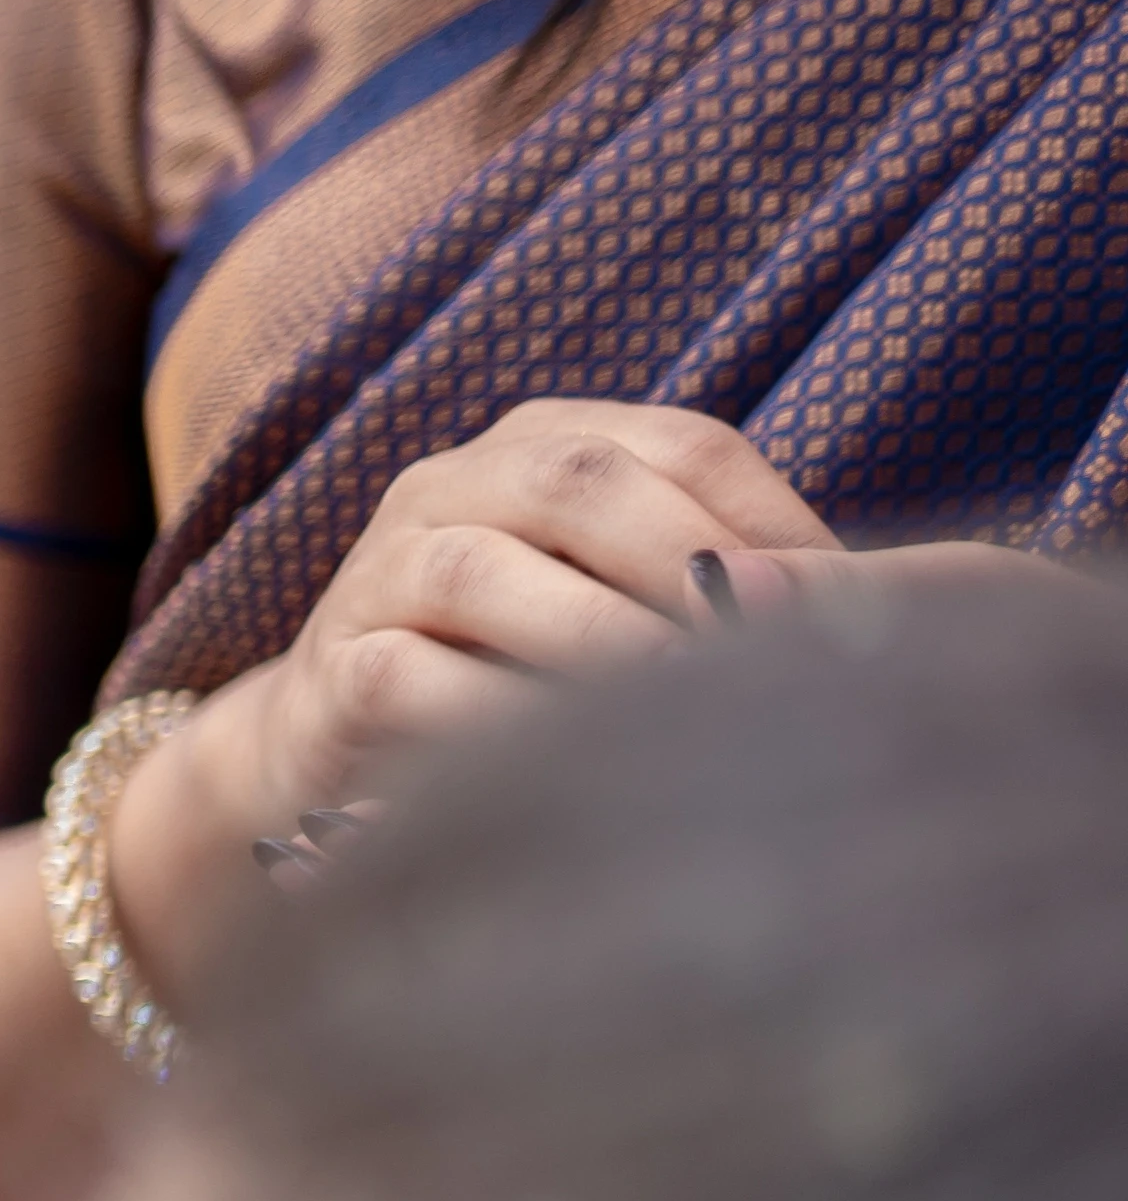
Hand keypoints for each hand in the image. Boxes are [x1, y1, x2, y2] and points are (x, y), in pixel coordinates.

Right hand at [156, 400, 837, 885]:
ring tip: (678, 702)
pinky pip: (410, 678)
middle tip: (768, 643)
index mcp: (543, 444)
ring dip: (596, 637)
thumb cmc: (521, 670)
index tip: (846, 609)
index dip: (772, 517)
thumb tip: (865, 614)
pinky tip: (564, 757)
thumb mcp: (624, 605)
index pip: (681, 443)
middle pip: (580, 481)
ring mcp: (383, 570)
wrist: (334, 737)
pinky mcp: (334, 670)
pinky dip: (495, 716)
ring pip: (485, 570)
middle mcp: (452, 484)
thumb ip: (724, 588)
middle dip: (690, 559)